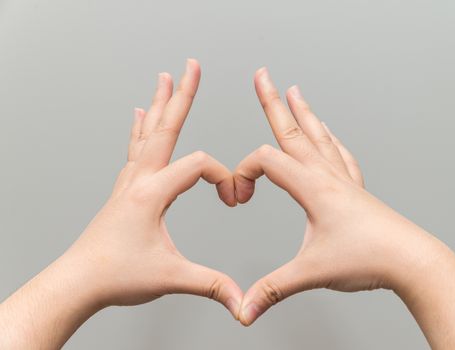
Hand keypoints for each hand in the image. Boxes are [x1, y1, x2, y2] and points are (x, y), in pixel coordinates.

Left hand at [0, 59, 242, 349]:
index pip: (198, 166)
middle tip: (190, 67)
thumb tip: (241, 300)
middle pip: (165, 128)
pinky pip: (136, 149)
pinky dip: (141, 128)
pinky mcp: (124, 190)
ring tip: (164, 79)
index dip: (223, 177)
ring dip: (160, 105)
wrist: (78, 283)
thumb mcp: (171, 276)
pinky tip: (139, 116)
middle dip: (182, 95)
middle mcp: (138, 180)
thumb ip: (211, 284)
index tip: (234, 199)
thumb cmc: (116, 276)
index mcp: (151, 192)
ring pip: (148, 134)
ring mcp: (128, 182)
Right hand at [233, 67, 454, 349]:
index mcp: (313, 188)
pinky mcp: (354, 190)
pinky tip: (328, 134)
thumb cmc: (368, 259)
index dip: (242, 175)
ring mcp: (343, 180)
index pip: (266, 162)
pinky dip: (328, 139)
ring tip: (294, 92)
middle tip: (262, 76)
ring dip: (302, 113)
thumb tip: (243, 309)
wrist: (412, 261)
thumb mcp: (311, 273)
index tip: (237, 199)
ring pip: (317, 137)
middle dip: (272, 101)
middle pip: (292, 131)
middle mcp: (327, 176)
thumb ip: (272, 289)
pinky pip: (338, 155)